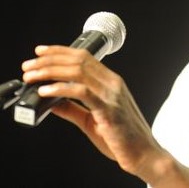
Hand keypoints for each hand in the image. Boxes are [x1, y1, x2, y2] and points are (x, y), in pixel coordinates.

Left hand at [21, 45, 188, 186]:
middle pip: (79, 60)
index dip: (60, 51)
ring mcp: (112, 94)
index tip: (41, 52)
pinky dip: (62, 89)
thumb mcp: (91, 120)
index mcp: (110, 82)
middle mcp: (112, 83)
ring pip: (79, 71)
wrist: (144, 152)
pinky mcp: (109, 110)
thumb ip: (72, 108)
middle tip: (29, 66)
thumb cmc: (122, 137)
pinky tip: (47, 91)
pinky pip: (83, 92)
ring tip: (33, 76)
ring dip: (51, 71)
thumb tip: (51, 100)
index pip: (84, 57)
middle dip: (50, 59)